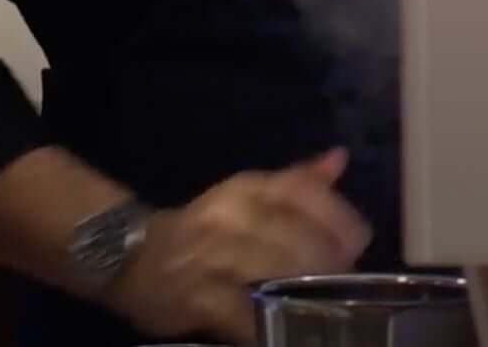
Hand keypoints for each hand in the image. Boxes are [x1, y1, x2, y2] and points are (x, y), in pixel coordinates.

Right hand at [105, 148, 370, 344]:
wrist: (130, 259)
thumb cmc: (202, 227)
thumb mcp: (246, 196)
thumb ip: (296, 183)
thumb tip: (338, 159)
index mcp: (246, 188)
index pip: (304, 193)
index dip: (340, 220)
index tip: (357, 243)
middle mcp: (231, 217)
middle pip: (298, 240)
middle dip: (330, 266)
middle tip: (346, 285)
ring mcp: (213, 259)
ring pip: (277, 276)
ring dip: (308, 296)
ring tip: (325, 309)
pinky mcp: (200, 299)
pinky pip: (247, 315)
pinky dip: (271, 325)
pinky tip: (287, 330)